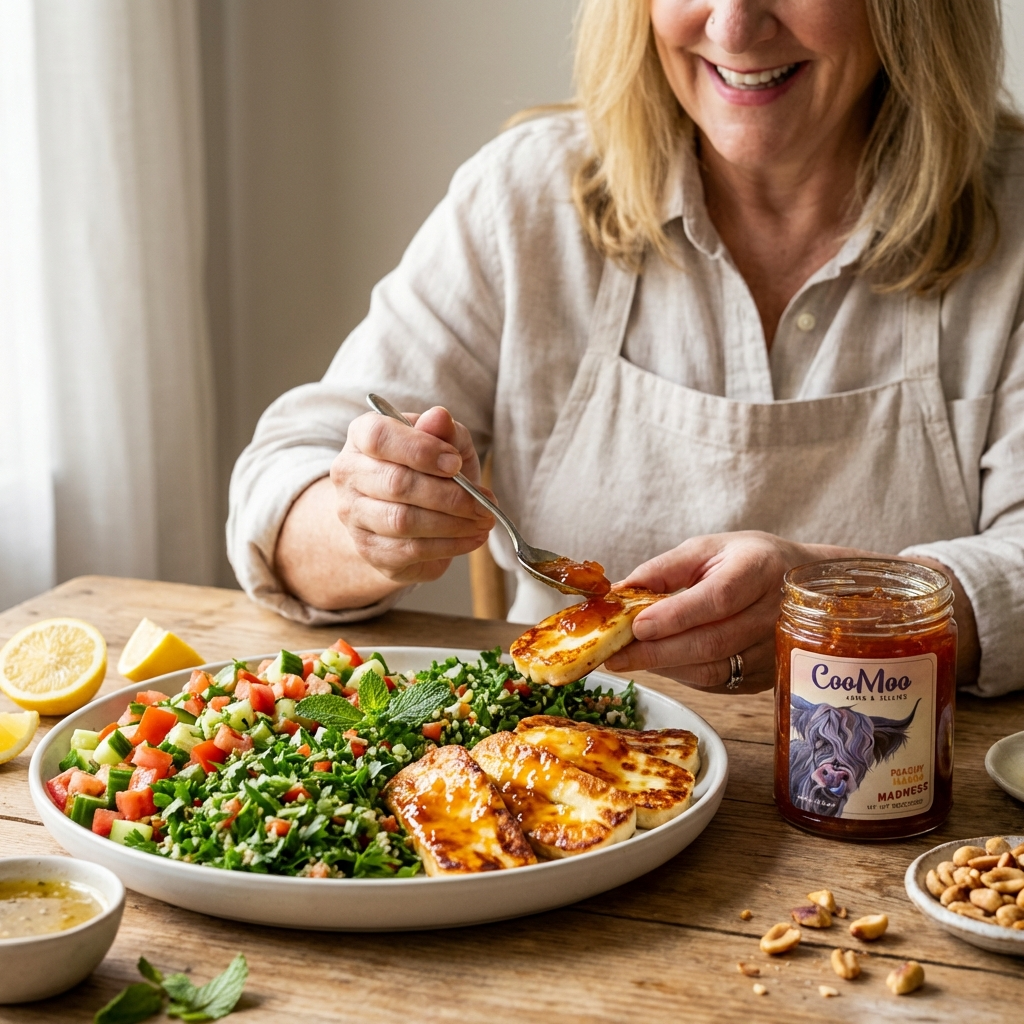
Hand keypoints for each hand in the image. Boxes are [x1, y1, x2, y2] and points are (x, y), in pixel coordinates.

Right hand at [331, 407, 494, 584]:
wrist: (406, 516)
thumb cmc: (428, 470)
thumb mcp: (444, 443)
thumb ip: (443, 430)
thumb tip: (439, 417)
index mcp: (362, 436)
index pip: (379, 437)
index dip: (420, 450)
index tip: (456, 463)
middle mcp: (348, 473)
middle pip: (396, 483)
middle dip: (449, 495)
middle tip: (485, 502)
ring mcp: (353, 514)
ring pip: (403, 520)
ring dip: (453, 523)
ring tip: (483, 521)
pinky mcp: (368, 548)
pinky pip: (410, 549)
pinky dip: (449, 545)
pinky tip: (472, 537)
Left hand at [604, 531, 814, 693]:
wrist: (802, 587)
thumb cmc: (746, 561)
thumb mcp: (706, 550)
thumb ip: (662, 570)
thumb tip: (617, 593)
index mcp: (759, 569)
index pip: (718, 599)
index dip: (676, 616)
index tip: (636, 626)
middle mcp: (775, 614)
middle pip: (712, 642)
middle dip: (657, 652)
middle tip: (614, 654)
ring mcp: (775, 650)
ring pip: (713, 669)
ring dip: (665, 666)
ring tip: (628, 658)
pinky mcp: (766, 676)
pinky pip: (718, 682)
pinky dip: (682, 674)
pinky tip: (660, 663)